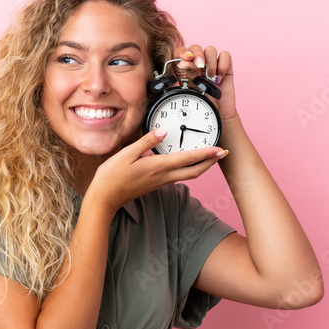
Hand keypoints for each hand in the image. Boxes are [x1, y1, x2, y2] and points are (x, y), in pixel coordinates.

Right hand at [87, 128, 226, 212]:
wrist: (105, 198)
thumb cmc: (112, 177)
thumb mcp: (126, 154)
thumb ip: (146, 141)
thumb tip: (162, 130)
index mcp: (158, 167)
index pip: (188, 159)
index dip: (206, 153)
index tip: (220, 148)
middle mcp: (163, 176)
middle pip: (195, 171)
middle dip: (211, 162)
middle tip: (223, 152)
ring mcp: (160, 182)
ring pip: (188, 174)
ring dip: (202, 166)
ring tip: (210, 155)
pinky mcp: (156, 184)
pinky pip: (178, 176)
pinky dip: (189, 168)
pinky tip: (187, 162)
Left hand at [174, 45, 237, 121]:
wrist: (217, 114)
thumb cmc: (201, 105)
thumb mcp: (188, 91)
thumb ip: (184, 77)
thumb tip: (179, 66)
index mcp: (185, 68)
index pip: (181, 52)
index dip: (182, 52)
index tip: (185, 59)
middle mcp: (198, 63)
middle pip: (195, 47)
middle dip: (197, 55)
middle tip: (200, 66)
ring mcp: (212, 63)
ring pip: (210, 49)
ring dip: (210, 63)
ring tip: (210, 78)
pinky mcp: (225, 65)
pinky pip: (225, 55)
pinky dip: (222, 65)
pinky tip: (219, 77)